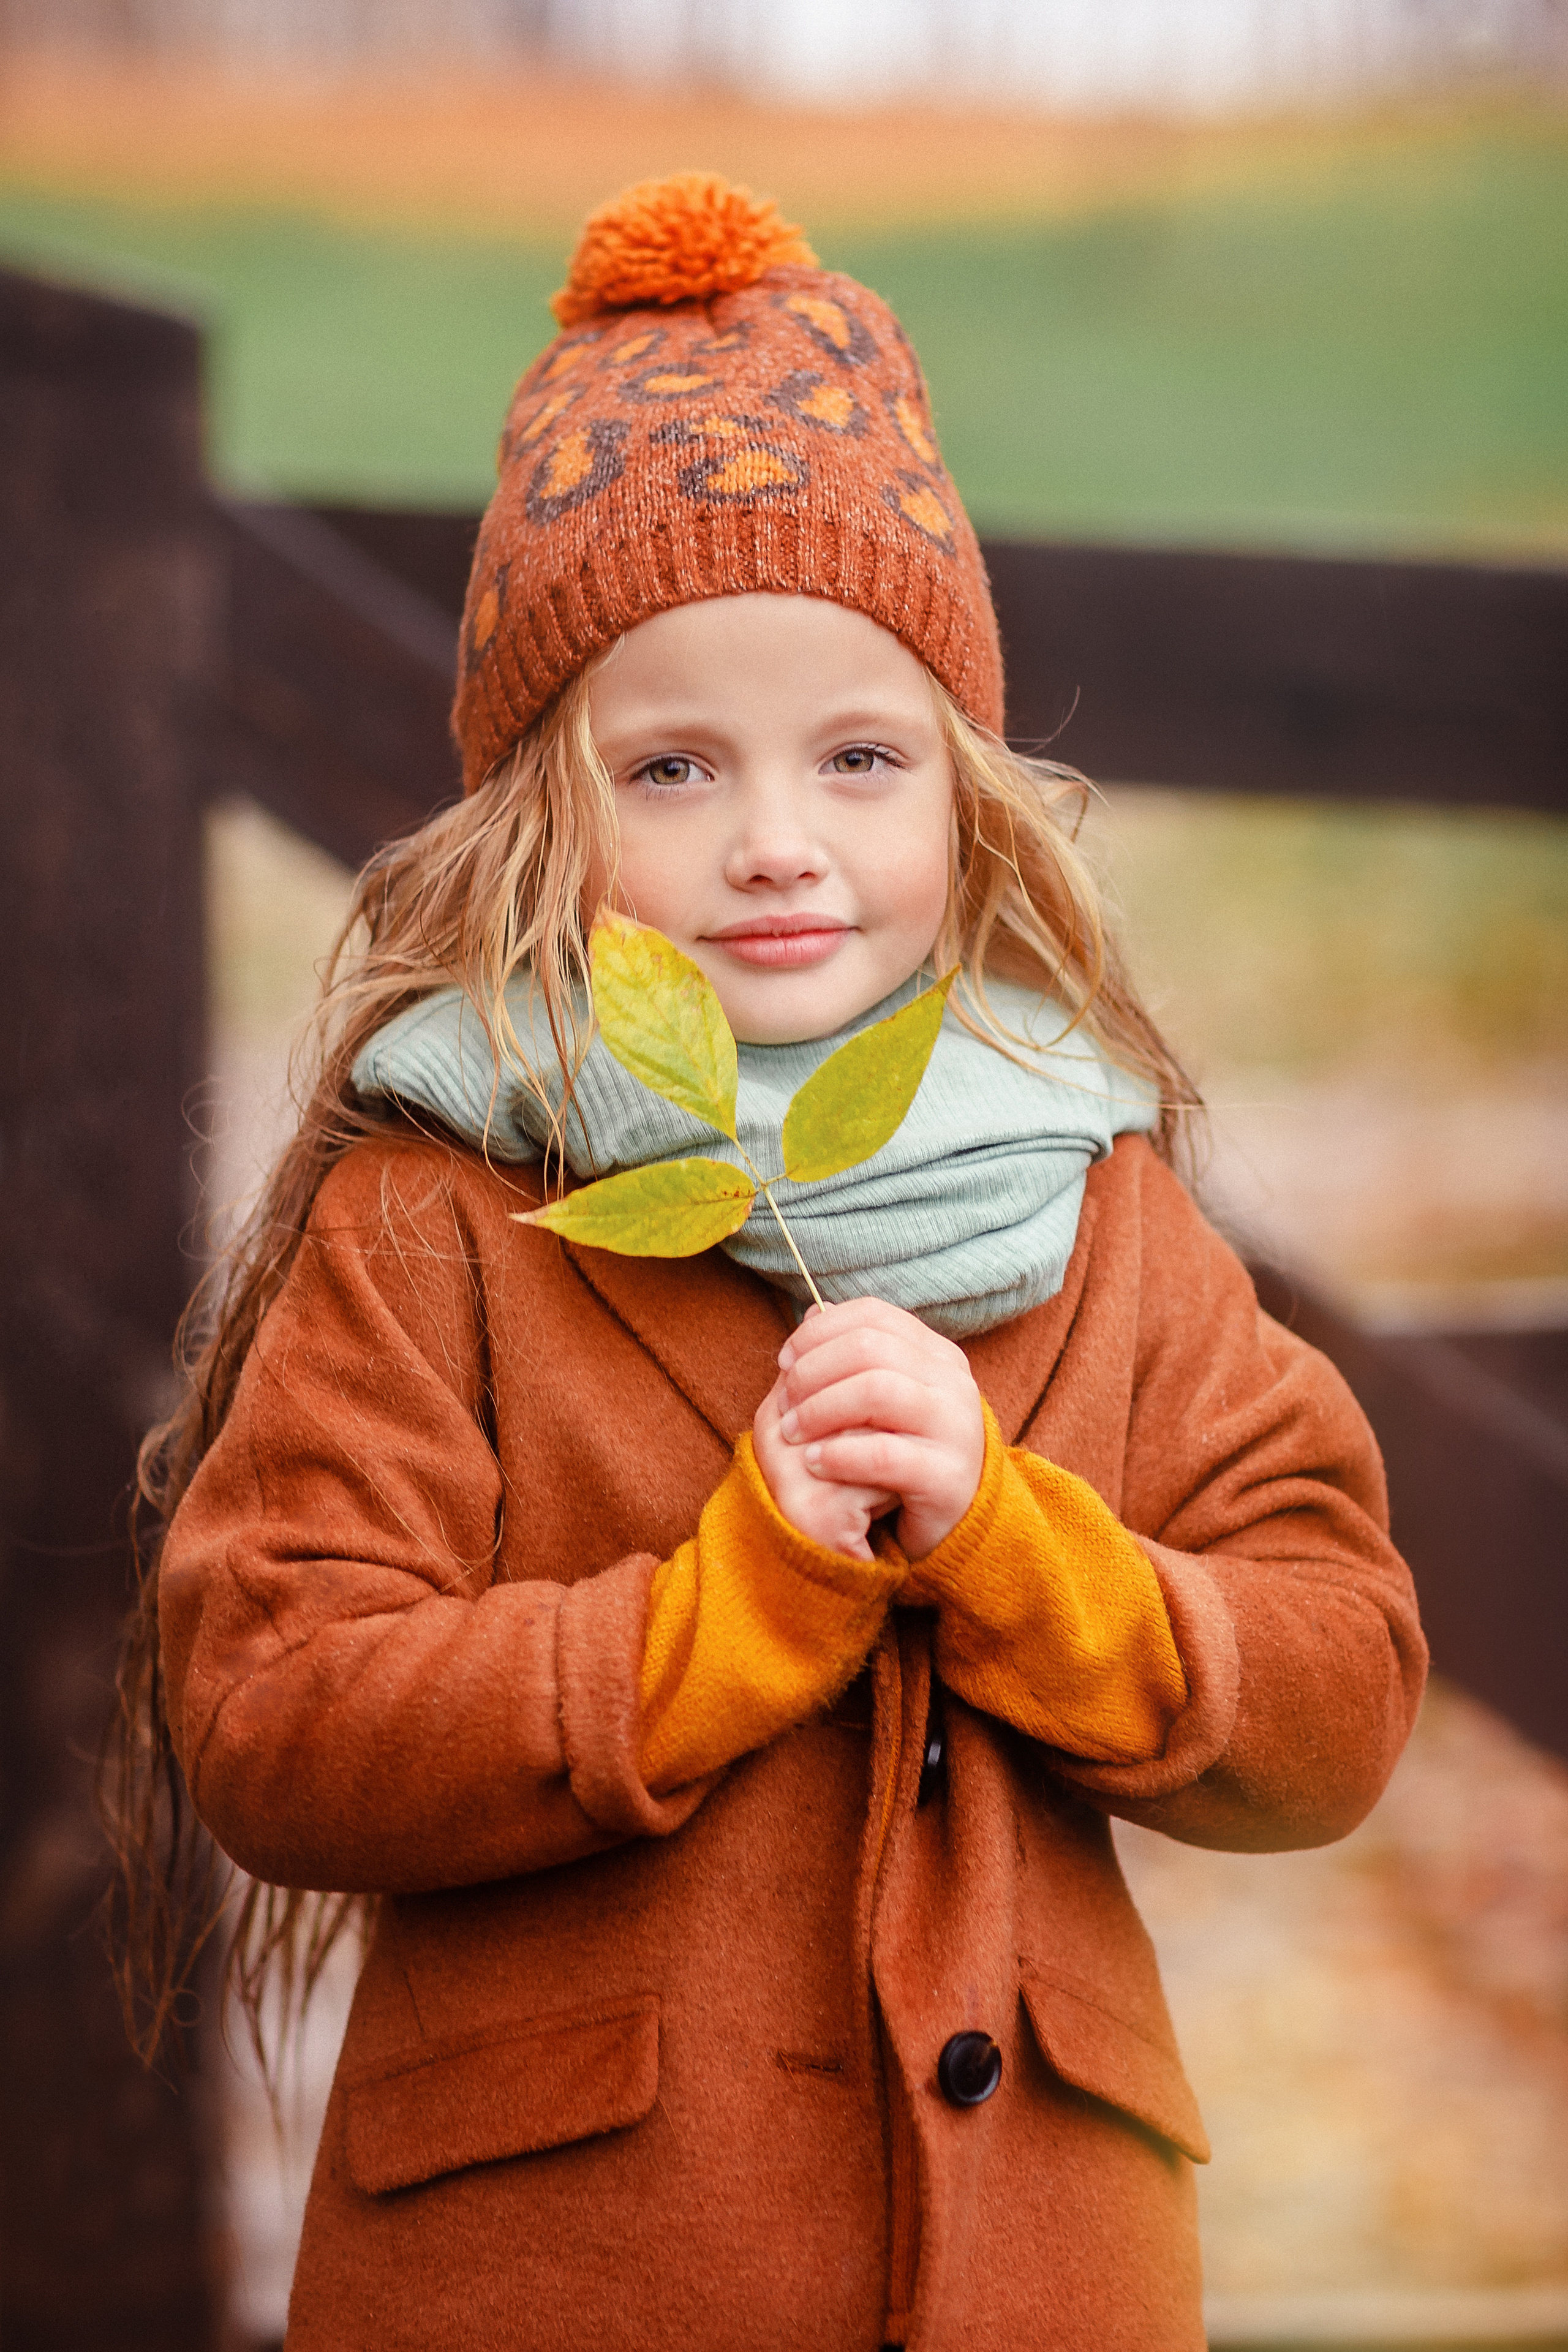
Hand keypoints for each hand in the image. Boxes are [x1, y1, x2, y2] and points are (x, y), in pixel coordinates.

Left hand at [764, 1297, 986, 1560]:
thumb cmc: (905, 1453)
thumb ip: (852, 1355)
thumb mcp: (881, 1399)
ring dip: (820, 1409)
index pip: (873, 1316)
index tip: (784, 1360)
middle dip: (813, 1370)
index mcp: (938, 1355)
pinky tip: (814, 1461)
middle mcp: (953, 1382)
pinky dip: (839, 1453)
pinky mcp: (949, 1476)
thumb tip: (811, 1309)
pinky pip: (884, 1454)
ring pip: (877, 1391)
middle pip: (869, 1348)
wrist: (952, 1521)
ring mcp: (956, 1427)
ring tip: (791, 1431)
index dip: (819, 1331)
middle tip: (784, 1402)